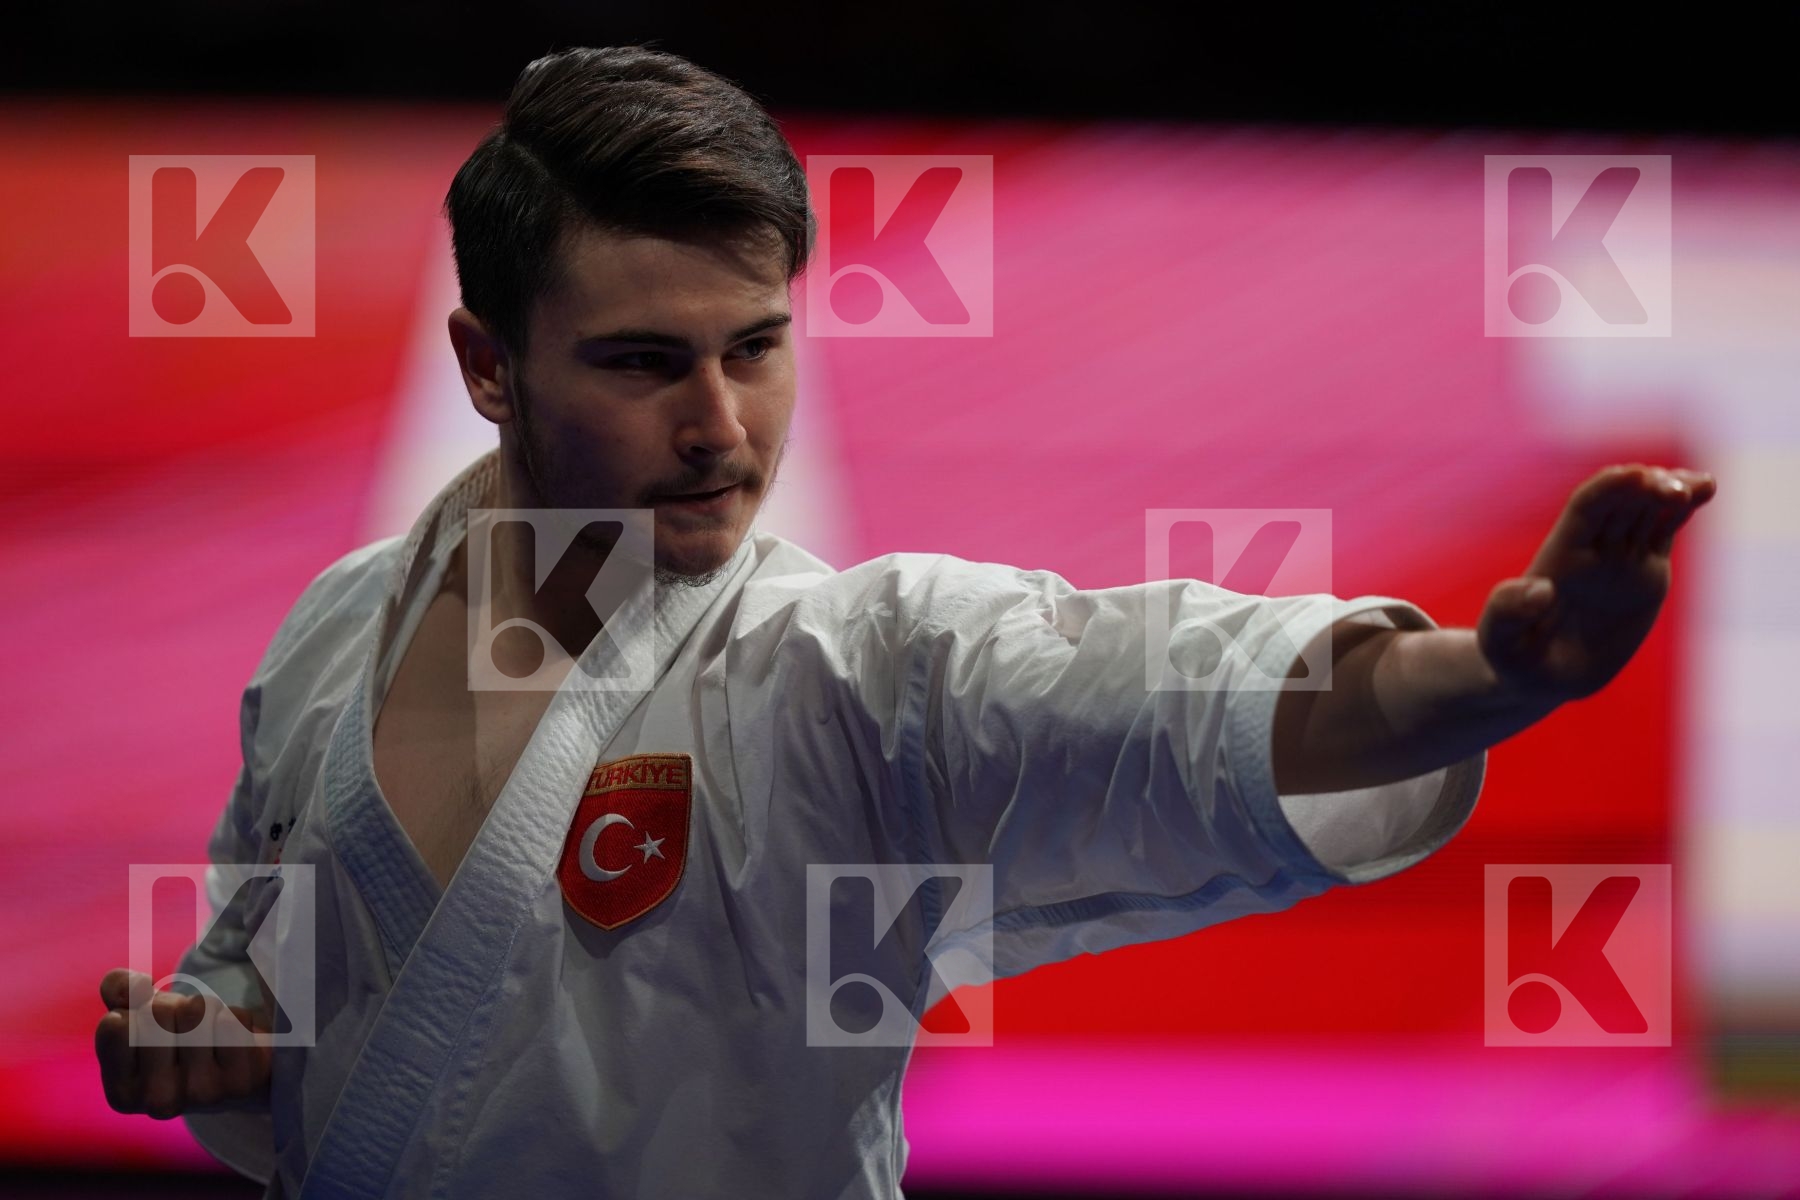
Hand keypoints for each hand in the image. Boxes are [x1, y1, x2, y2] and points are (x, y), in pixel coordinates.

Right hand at [95, 968, 272, 1119]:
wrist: (230, 1063)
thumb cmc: (173, 1036)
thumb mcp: (136, 1014)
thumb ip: (118, 989)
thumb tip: (136, 985)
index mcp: (121, 1093)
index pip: (115, 1026)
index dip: (135, 1009)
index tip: (146, 1025)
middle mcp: (158, 1102)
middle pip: (157, 1014)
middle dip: (171, 1006)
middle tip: (180, 1028)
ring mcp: (202, 1095)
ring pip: (197, 1010)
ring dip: (204, 1007)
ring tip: (206, 1030)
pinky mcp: (241, 1082)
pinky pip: (234, 1018)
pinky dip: (233, 1015)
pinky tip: (230, 1038)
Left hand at [1477, 463, 1714, 703]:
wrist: (1541, 675)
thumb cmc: (1512, 658)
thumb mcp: (1501, 642)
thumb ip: (1509, 613)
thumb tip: (1539, 589)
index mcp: (1560, 556)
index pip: (1585, 508)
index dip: (1610, 488)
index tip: (1637, 475)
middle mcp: (1591, 548)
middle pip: (1622, 501)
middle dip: (1647, 487)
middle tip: (1672, 490)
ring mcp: (1620, 557)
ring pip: (1648, 509)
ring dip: (1673, 490)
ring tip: (1701, 485)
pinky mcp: (1644, 571)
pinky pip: (1664, 529)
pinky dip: (1683, 509)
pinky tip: (1704, 490)